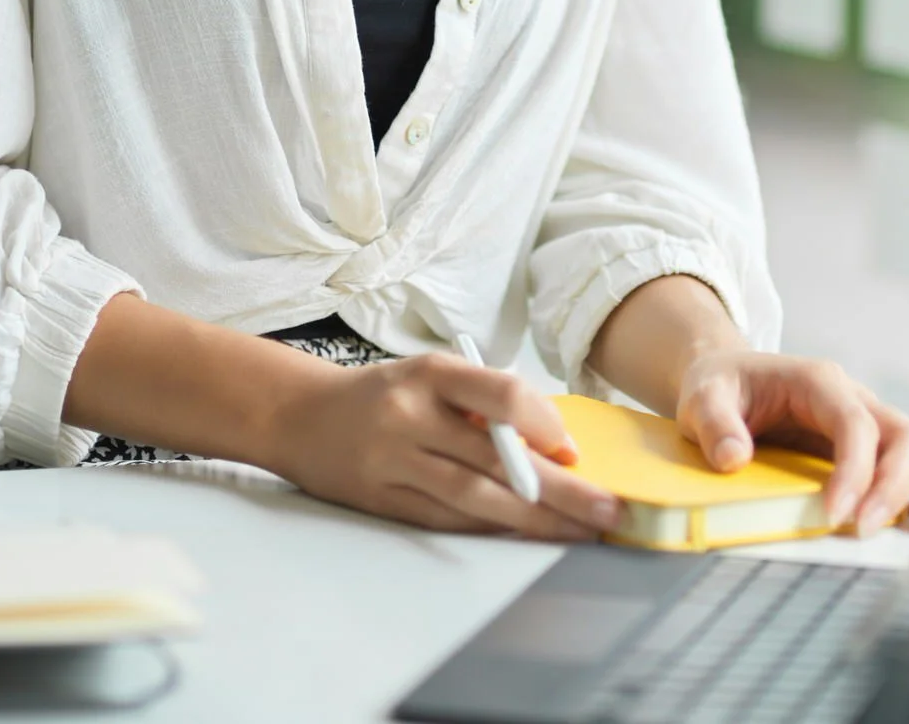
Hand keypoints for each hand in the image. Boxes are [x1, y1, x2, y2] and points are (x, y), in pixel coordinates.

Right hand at [270, 350, 626, 540]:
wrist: (301, 416)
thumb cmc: (384, 393)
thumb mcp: (429, 375)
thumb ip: (480, 402)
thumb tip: (551, 444)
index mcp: (428, 373)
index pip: (498, 394)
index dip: (543, 423)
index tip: (572, 448)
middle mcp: (409, 415)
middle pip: (496, 458)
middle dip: (560, 488)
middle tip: (607, 508)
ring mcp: (392, 461)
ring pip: (475, 498)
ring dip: (534, 519)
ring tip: (579, 531)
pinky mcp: (382, 502)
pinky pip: (447, 520)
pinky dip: (491, 529)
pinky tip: (524, 535)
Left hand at [674, 346, 908, 538]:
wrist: (727, 377)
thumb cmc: (720, 386)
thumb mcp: (702, 396)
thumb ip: (713, 423)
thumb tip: (733, 459)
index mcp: (817, 381)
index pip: (854, 423)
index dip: (855, 470)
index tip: (835, 515)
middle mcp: (851, 397)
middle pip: (902, 433)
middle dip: (895, 485)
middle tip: (867, 531)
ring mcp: (865, 420)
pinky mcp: (867, 446)